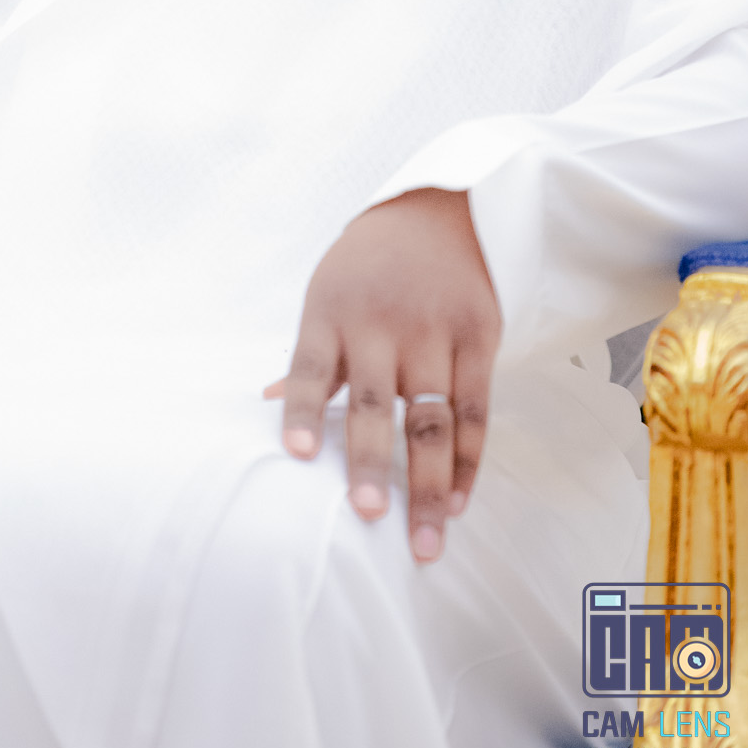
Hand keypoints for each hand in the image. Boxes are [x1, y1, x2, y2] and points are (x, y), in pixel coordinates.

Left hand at [264, 188, 499, 563]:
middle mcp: (382, 323)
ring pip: (431, 418)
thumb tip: (268, 403)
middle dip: (372, 463)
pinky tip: (458, 499)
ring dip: (428, 483)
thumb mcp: (327, 294)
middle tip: (370, 517)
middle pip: (375, 403)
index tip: (295, 454)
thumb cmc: (368, 266)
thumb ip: (312, 356)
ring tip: (425, 539)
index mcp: (332, 312)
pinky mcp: (479, 334)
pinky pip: (475, 408)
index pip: (310, 367)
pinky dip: (468, 460)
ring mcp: (434, 329)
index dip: (301, 411)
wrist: (438, 208)